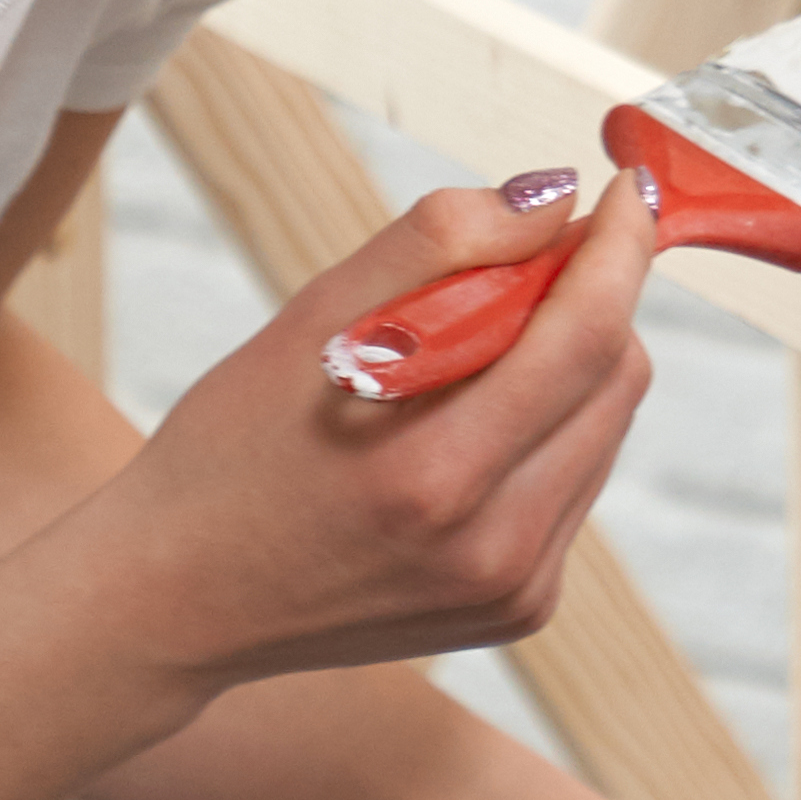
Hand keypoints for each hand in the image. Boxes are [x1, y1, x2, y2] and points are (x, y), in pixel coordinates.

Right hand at [69, 174, 670, 713]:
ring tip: (469, 353)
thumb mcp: (310, 321)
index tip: (623, 191)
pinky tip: (468, 425)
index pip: (586, 335)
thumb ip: (438, 243)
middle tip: (524, 262)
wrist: (177, 600)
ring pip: (606, 426)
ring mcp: (514, 589)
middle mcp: (492, 548)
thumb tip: (552, 199)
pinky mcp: (522, 609)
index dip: (619, 246)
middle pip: (616, 377)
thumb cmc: (230, 449)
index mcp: (434, 474)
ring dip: (571, 363)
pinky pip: (578, 480)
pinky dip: (549, 427)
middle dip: (591, 297)